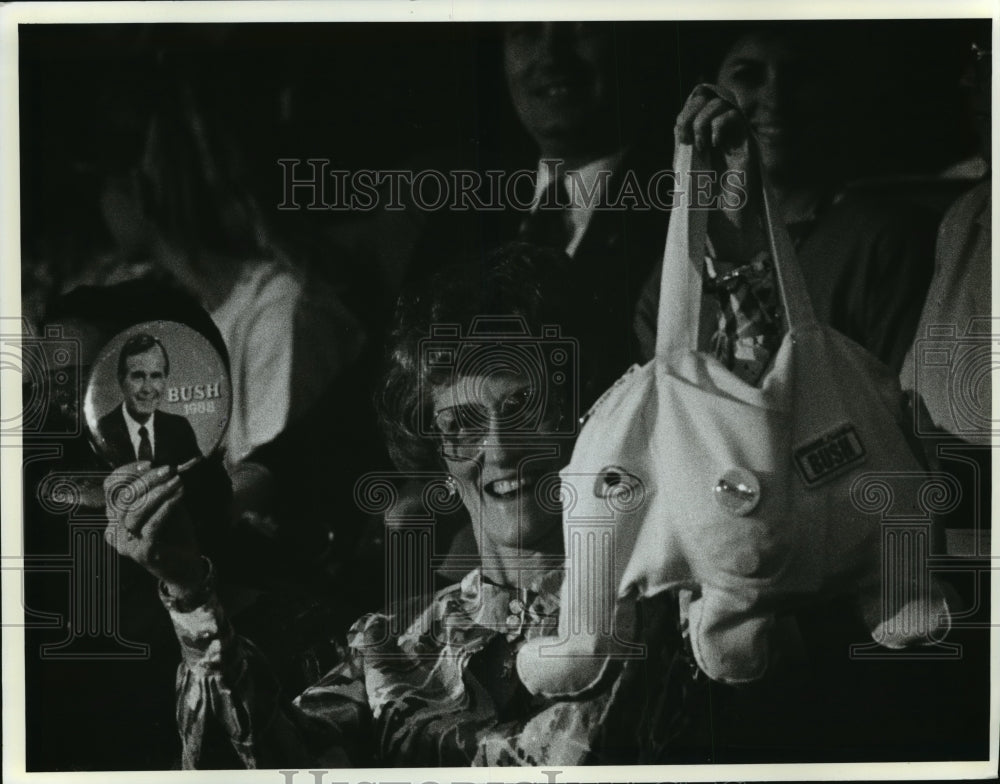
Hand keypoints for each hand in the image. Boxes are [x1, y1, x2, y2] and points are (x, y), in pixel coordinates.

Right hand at [103, 459, 205, 598]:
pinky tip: (179, 496)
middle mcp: (114, 531)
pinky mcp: (142, 554)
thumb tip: (162, 463)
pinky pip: (151, 526)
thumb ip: (159, 486)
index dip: (127, 472)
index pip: (111, 488)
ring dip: (158, 492)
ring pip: (134, 512)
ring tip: (177, 481)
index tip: (150, 463)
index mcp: (114, 517)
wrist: (187, 564)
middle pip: (122, 498)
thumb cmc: (175, 532)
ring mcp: (126, 544)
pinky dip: (166, 507)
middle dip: (146, 480)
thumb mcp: (165, 504)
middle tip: (169, 470)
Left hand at [674, 84, 762, 261]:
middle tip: (688, 139)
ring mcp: (735, 139)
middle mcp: (721, 134)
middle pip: (708, 95)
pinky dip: (719, 125)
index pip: (698, 102)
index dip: (686, 110)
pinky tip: (715, 145)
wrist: (722, 230)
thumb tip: (679, 122)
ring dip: (704, 121)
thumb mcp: (685, 172)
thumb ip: (684, 147)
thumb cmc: (702, 209)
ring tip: (702, 147)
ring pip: (721, 102)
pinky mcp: (747, 146)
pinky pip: (734, 117)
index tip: (680, 137)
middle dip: (691, 112)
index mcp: (705, 138)